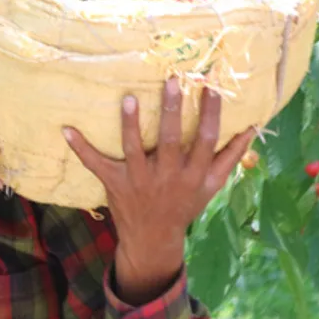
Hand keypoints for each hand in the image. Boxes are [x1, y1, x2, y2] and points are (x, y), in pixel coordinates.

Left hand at [62, 78, 255, 298]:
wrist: (153, 238)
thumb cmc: (184, 205)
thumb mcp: (212, 186)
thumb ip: (230, 157)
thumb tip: (251, 127)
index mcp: (193, 175)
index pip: (205, 141)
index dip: (210, 115)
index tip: (211, 89)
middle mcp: (167, 176)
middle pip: (171, 140)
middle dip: (172, 111)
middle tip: (173, 81)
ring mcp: (138, 179)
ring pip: (134, 149)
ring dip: (131, 124)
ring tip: (131, 97)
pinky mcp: (114, 182)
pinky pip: (95, 164)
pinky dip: (81, 148)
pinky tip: (67, 129)